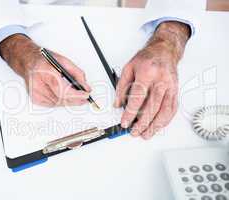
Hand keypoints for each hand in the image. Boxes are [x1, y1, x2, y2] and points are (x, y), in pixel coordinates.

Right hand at [0, 34, 90, 106]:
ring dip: (68, 101)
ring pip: (58, 103)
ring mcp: (35, 92)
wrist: (27, 62)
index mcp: (44, 71)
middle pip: (60, 98)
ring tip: (76, 96)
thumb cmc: (43, 60)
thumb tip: (85, 86)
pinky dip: (60, 101)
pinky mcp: (34, 98)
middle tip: (84, 98)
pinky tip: (63, 95)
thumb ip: (76, 73)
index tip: (85, 95)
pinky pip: (52, 104)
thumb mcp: (63, 60)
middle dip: (75, 99)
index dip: (75, 94)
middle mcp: (37, 83)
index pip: (61, 88)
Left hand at [114, 21, 190, 139]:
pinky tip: (158, 126)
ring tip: (146, 134)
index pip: (138, 97)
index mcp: (147, 73)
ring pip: (165, 111)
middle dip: (143, 123)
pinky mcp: (176, 91)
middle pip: (152, 107)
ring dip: (155, 126)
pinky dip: (165, 120)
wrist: (165, 50)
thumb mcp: (128, 68)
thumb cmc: (146, 58)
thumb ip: (121, 87)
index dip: (131, 113)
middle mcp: (161, 80)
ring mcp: (171, 86)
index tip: (125, 123)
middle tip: (134, 132)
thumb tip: (117, 104)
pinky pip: (172, 109)